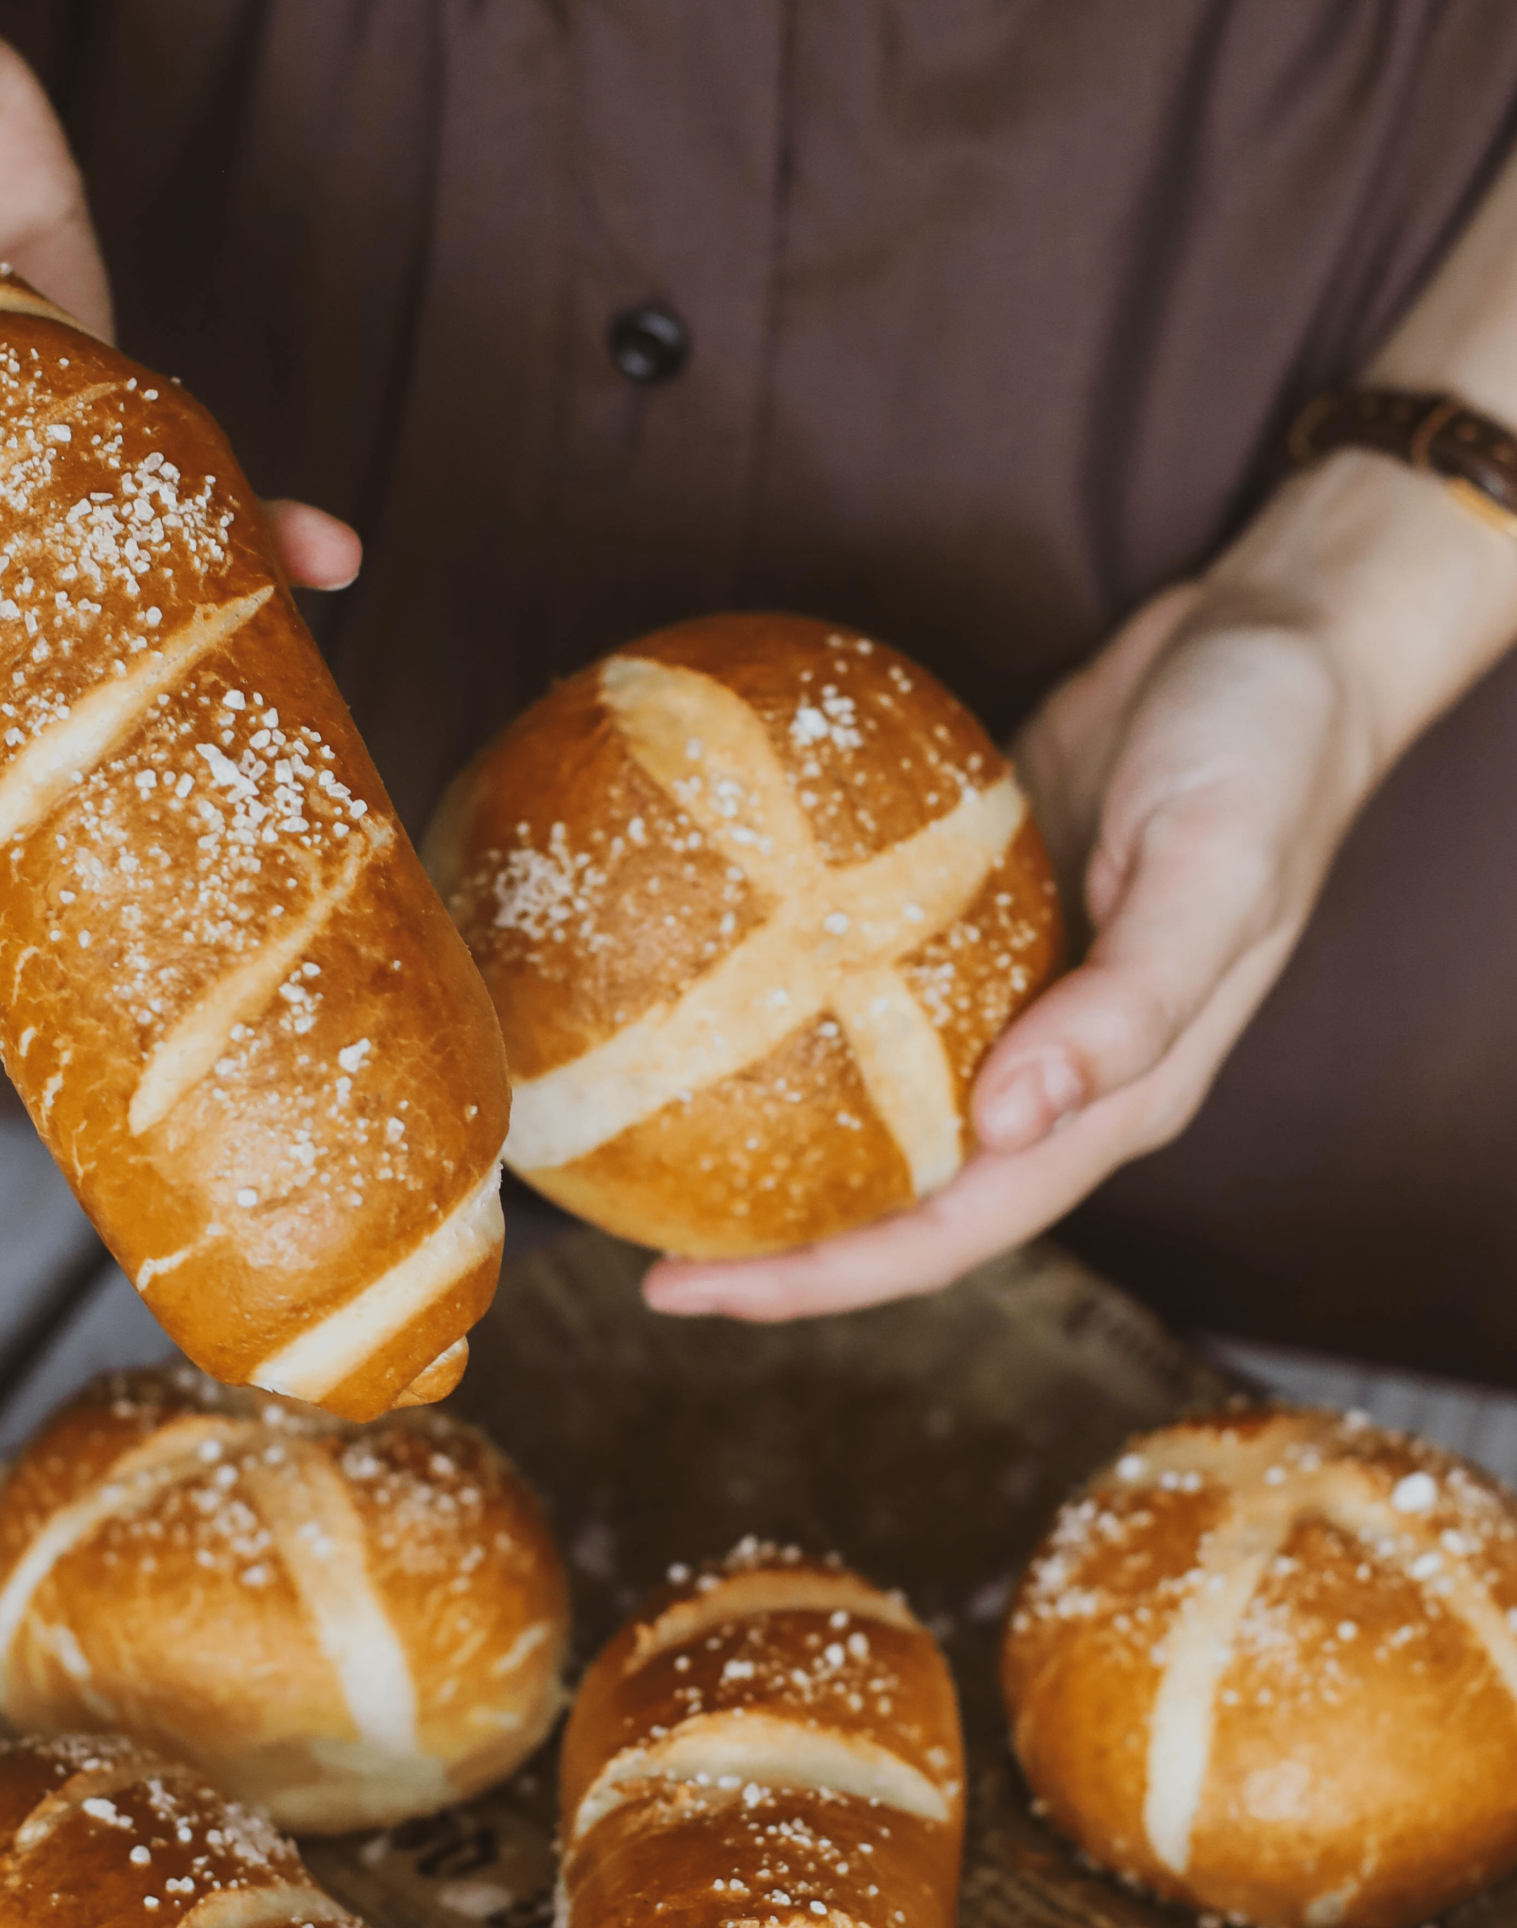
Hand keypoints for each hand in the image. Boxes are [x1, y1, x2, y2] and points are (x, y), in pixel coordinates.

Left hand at [645, 451, 1516, 1326]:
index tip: (698, 1289)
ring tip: (655, 1149)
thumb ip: (1129, 1005)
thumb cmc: (1265, 753)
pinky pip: (876, 996)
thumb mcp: (1215, 871)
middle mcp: (1060, 1077)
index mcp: (1119, 1099)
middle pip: (904, 1200)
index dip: (829, 1277)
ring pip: (885, 1114)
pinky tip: (709, 996)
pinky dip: (796, 1012)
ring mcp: (1018, 1004)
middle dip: (781, 1246)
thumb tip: (1008, 1127)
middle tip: (645, 1255)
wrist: (1282, 638)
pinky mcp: (981, 927)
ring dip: (781, 1147)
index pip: (954, 1229)